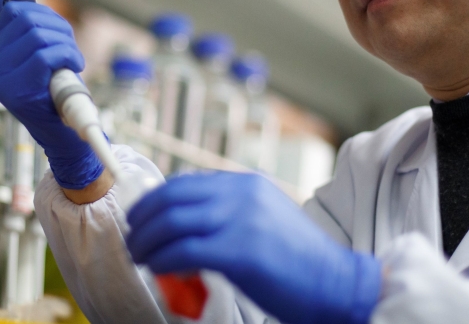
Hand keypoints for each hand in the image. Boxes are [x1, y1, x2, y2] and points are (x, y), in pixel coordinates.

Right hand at [0, 0, 102, 189]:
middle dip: (58, 27)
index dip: (44, 13)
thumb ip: (21, 26)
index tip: (60, 31)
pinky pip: (45, 56)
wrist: (62, 133)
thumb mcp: (37, 53)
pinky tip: (74, 67)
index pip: (13, 11)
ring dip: (66, 43)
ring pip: (38, 36)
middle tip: (71, 46)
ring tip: (73, 59)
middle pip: (26, 20)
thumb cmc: (52, 90)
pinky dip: (67, 56)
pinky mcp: (15, 93)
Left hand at [126, 172, 381, 323]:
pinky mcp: (239, 252)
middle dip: (142, 220)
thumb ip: (228, 214)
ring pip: (171, 222)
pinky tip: (158, 269)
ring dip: (145, 241)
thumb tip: (184, 226)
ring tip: (139, 256)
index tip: (140, 219)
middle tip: (132, 239)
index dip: (154, 201)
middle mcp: (241, 195)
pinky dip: (162, 259)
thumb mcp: (264, 219)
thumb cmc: (300, 261)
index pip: (185, 184)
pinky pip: (182, 251)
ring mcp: (240, 221)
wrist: (336, 284)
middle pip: (171, 198)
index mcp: (246, 184)